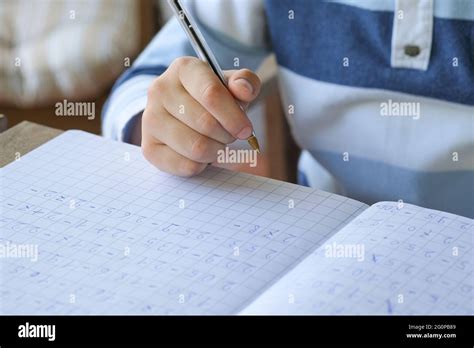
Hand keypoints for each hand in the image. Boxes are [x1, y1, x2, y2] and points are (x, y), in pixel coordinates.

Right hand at [141, 56, 260, 175]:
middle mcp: (160, 90)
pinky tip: (201, 155)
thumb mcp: (233, 86)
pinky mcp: (149, 147)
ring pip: (197, 148)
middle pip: (206, 124)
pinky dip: (202, 165)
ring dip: (216, 151)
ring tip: (217, 144)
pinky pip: (186, 166)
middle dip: (227, 135)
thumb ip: (246, 83)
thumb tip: (244, 90)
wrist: (183, 113)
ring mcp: (150, 119)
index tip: (246, 130)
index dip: (234, 117)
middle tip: (229, 135)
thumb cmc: (213, 99)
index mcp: (184, 69)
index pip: (211, 94)